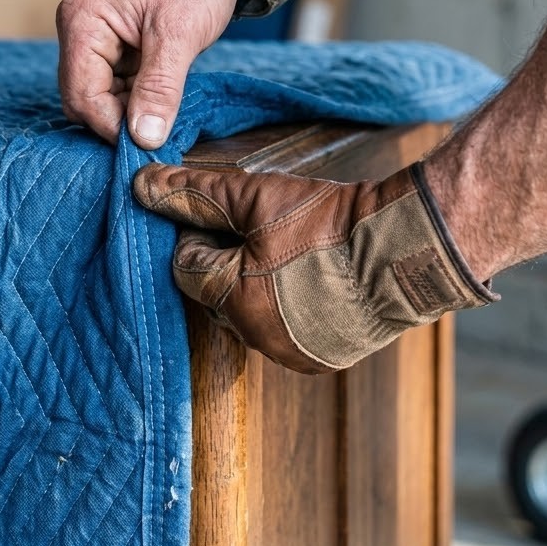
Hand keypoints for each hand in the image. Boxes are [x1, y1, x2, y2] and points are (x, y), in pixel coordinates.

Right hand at [56, 0, 265, 146]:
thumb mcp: (179, 34)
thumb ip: (159, 89)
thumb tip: (144, 138)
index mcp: (83, 22)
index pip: (81, 96)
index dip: (112, 125)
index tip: (149, 141)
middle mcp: (80, 27)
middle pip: (84, 97)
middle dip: (118, 117)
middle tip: (159, 127)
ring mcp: (96, 32)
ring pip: (101, 92)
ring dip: (131, 105)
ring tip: (168, 103)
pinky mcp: (116, 37)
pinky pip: (117, 78)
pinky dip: (138, 91)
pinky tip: (165, 89)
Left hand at [133, 160, 495, 371]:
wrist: (406, 247)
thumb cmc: (329, 220)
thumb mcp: (254, 196)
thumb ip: (194, 192)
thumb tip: (140, 185)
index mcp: (231, 300)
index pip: (186, 266)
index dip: (204, 234)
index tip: (235, 216)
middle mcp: (256, 338)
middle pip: (216, 293)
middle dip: (229, 262)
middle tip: (265, 231)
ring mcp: (292, 355)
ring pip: (250, 314)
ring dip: (259, 285)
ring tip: (294, 252)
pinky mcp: (324, 360)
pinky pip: (286, 332)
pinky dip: (291, 307)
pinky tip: (315, 277)